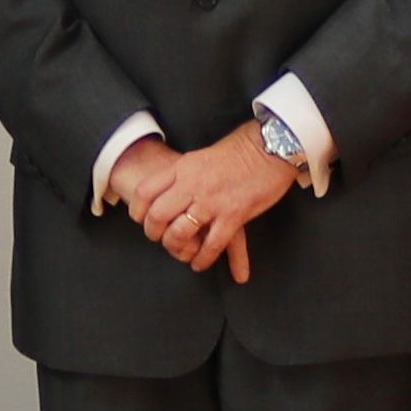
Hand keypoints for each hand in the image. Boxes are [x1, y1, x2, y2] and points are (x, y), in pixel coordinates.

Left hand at [137, 123, 299, 280]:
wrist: (272, 147)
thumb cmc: (242, 148)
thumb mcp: (203, 155)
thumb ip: (186, 173)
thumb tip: (173, 187)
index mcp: (183, 167)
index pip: (145, 191)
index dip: (138, 210)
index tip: (141, 219)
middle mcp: (192, 185)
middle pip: (157, 215)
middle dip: (154, 233)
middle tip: (160, 238)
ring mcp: (212, 201)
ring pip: (179, 233)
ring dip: (176, 248)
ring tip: (181, 252)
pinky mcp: (233, 215)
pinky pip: (211, 245)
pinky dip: (203, 259)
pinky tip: (201, 263)